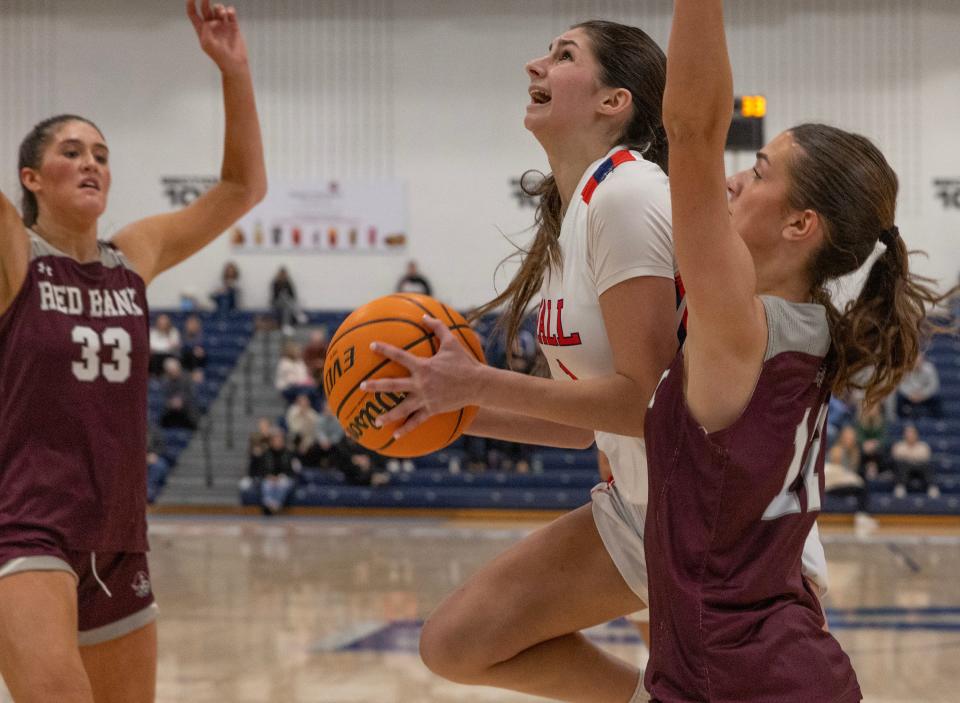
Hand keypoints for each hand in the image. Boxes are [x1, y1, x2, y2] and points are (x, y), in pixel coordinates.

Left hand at [186, 0, 248, 73]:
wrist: (234, 63)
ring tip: (222, 14)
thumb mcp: (207, 44)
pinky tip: (230, 13)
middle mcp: (211, 25)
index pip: (193, 13)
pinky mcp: (233, 26)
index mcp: (202, 29)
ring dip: (219, 8)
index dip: (191, 4)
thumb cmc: (219, 56)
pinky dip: (230, 10)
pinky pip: (230, 13)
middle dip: (205, 0)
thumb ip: (205, 30)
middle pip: (205, 8)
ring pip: (218, 9)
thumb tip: (209, 21)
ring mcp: (222, 25)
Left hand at [361, 315, 482, 437]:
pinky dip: (406, 429)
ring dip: (388, 415)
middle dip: (375, 386)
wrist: (478, 384)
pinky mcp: (432, 409)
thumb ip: (437, 327)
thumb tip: (424, 315)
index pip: (399, 356)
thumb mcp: (452, 342)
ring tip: (375, 421)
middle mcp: (421, 383)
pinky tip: (395, 436)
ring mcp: (426, 398)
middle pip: (393, 385)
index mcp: (423, 366)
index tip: (371, 346)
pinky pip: (417, 421)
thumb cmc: (465, 362)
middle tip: (361, 386)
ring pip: (402, 408)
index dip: (385, 349)